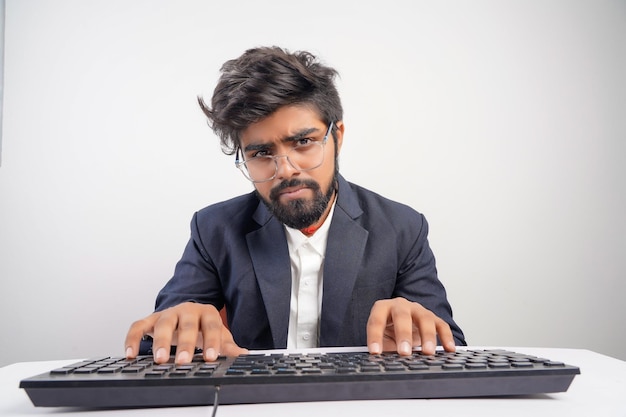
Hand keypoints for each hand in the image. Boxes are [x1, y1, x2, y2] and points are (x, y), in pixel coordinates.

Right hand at [124, 302, 247, 363]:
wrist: (185, 312)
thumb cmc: (202, 326)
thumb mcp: (218, 334)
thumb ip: (227, 345)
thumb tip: (244, 354)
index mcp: (207, 312)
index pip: (212, 326)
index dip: (212, 341)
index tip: (211, 357)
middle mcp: (187, 310)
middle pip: (187, 325)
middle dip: (186, 343)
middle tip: (184, 361)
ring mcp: (168, 313)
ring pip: (163, 323)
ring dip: (161, 342)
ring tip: (161, 359)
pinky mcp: (150, 319)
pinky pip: (138, 326)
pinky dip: (133, 339)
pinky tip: (131, 354)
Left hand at [366, 297, 455, 355]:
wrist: (402, 323)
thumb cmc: (389, 331)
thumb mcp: (382, 339)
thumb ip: (381, 348)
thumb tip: (380, 362)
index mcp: (382, 308)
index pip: (376, 321)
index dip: (375, 336)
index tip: (375, 352)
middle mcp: (400, 306)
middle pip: (402, 316)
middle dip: (403, 335)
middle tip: (404, 352)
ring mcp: (418, 310)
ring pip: (425, 319)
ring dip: (427, 336)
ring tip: (427, 352)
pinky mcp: (433, 318)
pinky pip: (442, 325)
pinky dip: (446, 337)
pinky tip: (449, 349)